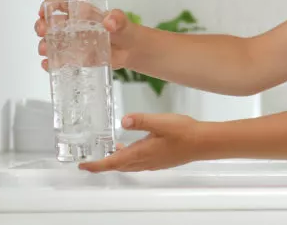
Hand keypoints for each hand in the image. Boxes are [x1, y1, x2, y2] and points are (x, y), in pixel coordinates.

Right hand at [35, 0, 141, 72]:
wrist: (130, 50)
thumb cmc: (123, 30)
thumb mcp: (122, 21)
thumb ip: (117, 19)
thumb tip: (110, 22)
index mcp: (81, 12)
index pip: (61, 3)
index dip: (49, 5)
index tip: (43, 12)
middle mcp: (73, 26)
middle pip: (50, 23)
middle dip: (41, 26)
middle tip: (42, 31)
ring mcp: (72, 42)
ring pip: (51, 42)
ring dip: (44, 45)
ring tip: (45, 50)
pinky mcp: (75, 57)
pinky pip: (59, 59)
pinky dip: (51, 62)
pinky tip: (48, 64)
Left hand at [79, 113, 208, 172]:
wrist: (203, 143)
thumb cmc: (184, 133)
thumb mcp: (160, 122)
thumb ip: (140, 120)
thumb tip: (122, 121)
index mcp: (141, 153)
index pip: (112, 163)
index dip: (96, 165)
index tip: (83, 166)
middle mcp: (145, 161)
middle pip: (118, 166)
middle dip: (103, 164)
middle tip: (91, 161)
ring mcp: (153, 162)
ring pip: (129, 164)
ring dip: (116, 161)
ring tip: (109, 152)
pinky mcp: (161, 160)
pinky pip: (139, 162)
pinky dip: (129, 158)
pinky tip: (133, 148)